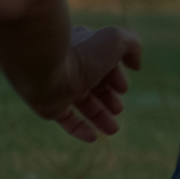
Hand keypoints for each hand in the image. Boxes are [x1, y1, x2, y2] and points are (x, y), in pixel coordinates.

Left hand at [29, 26, 143, 141]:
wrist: (43, 68)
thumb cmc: (82, 53)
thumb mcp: (117, 41)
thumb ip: (133, 46)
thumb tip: (136, 65)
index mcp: (85, 48)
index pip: (105, 64)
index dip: (117, 76)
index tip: (123, 88)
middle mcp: (71, 67)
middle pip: (95, 86)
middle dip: (110, 99)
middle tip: (119, 109)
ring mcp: (59, 88)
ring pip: (83, 105)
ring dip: (100, 117)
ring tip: (113, 130)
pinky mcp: (49, 107)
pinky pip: (66, 120)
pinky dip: (80, 129)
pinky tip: (94, 138)